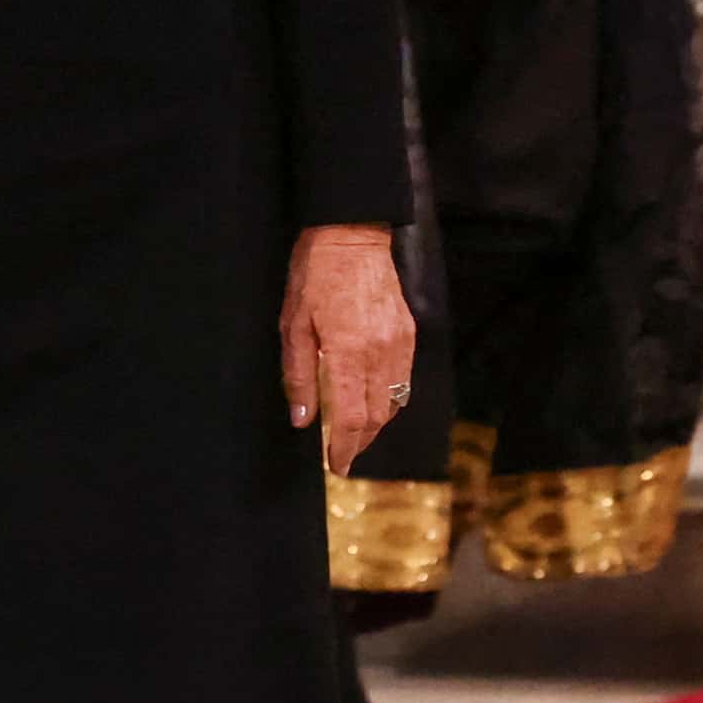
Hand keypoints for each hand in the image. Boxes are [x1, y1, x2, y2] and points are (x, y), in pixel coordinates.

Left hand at [280, 225, 414, 472]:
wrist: (351, 236)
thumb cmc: (314, 276)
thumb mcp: (293, 325)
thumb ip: (297, 376)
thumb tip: (302, 419)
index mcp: (348, 353)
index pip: (352, 418)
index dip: (344, 448)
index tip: (336, 465)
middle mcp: (380, 353)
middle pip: (376, 416)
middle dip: (360, 442)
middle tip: (343, 456)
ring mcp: (399, 343)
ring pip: (394, 401)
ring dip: (376, 423)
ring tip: (355, 434)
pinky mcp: (409, 333)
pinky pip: (403, 379)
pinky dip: (389, 398)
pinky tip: (373, 402)